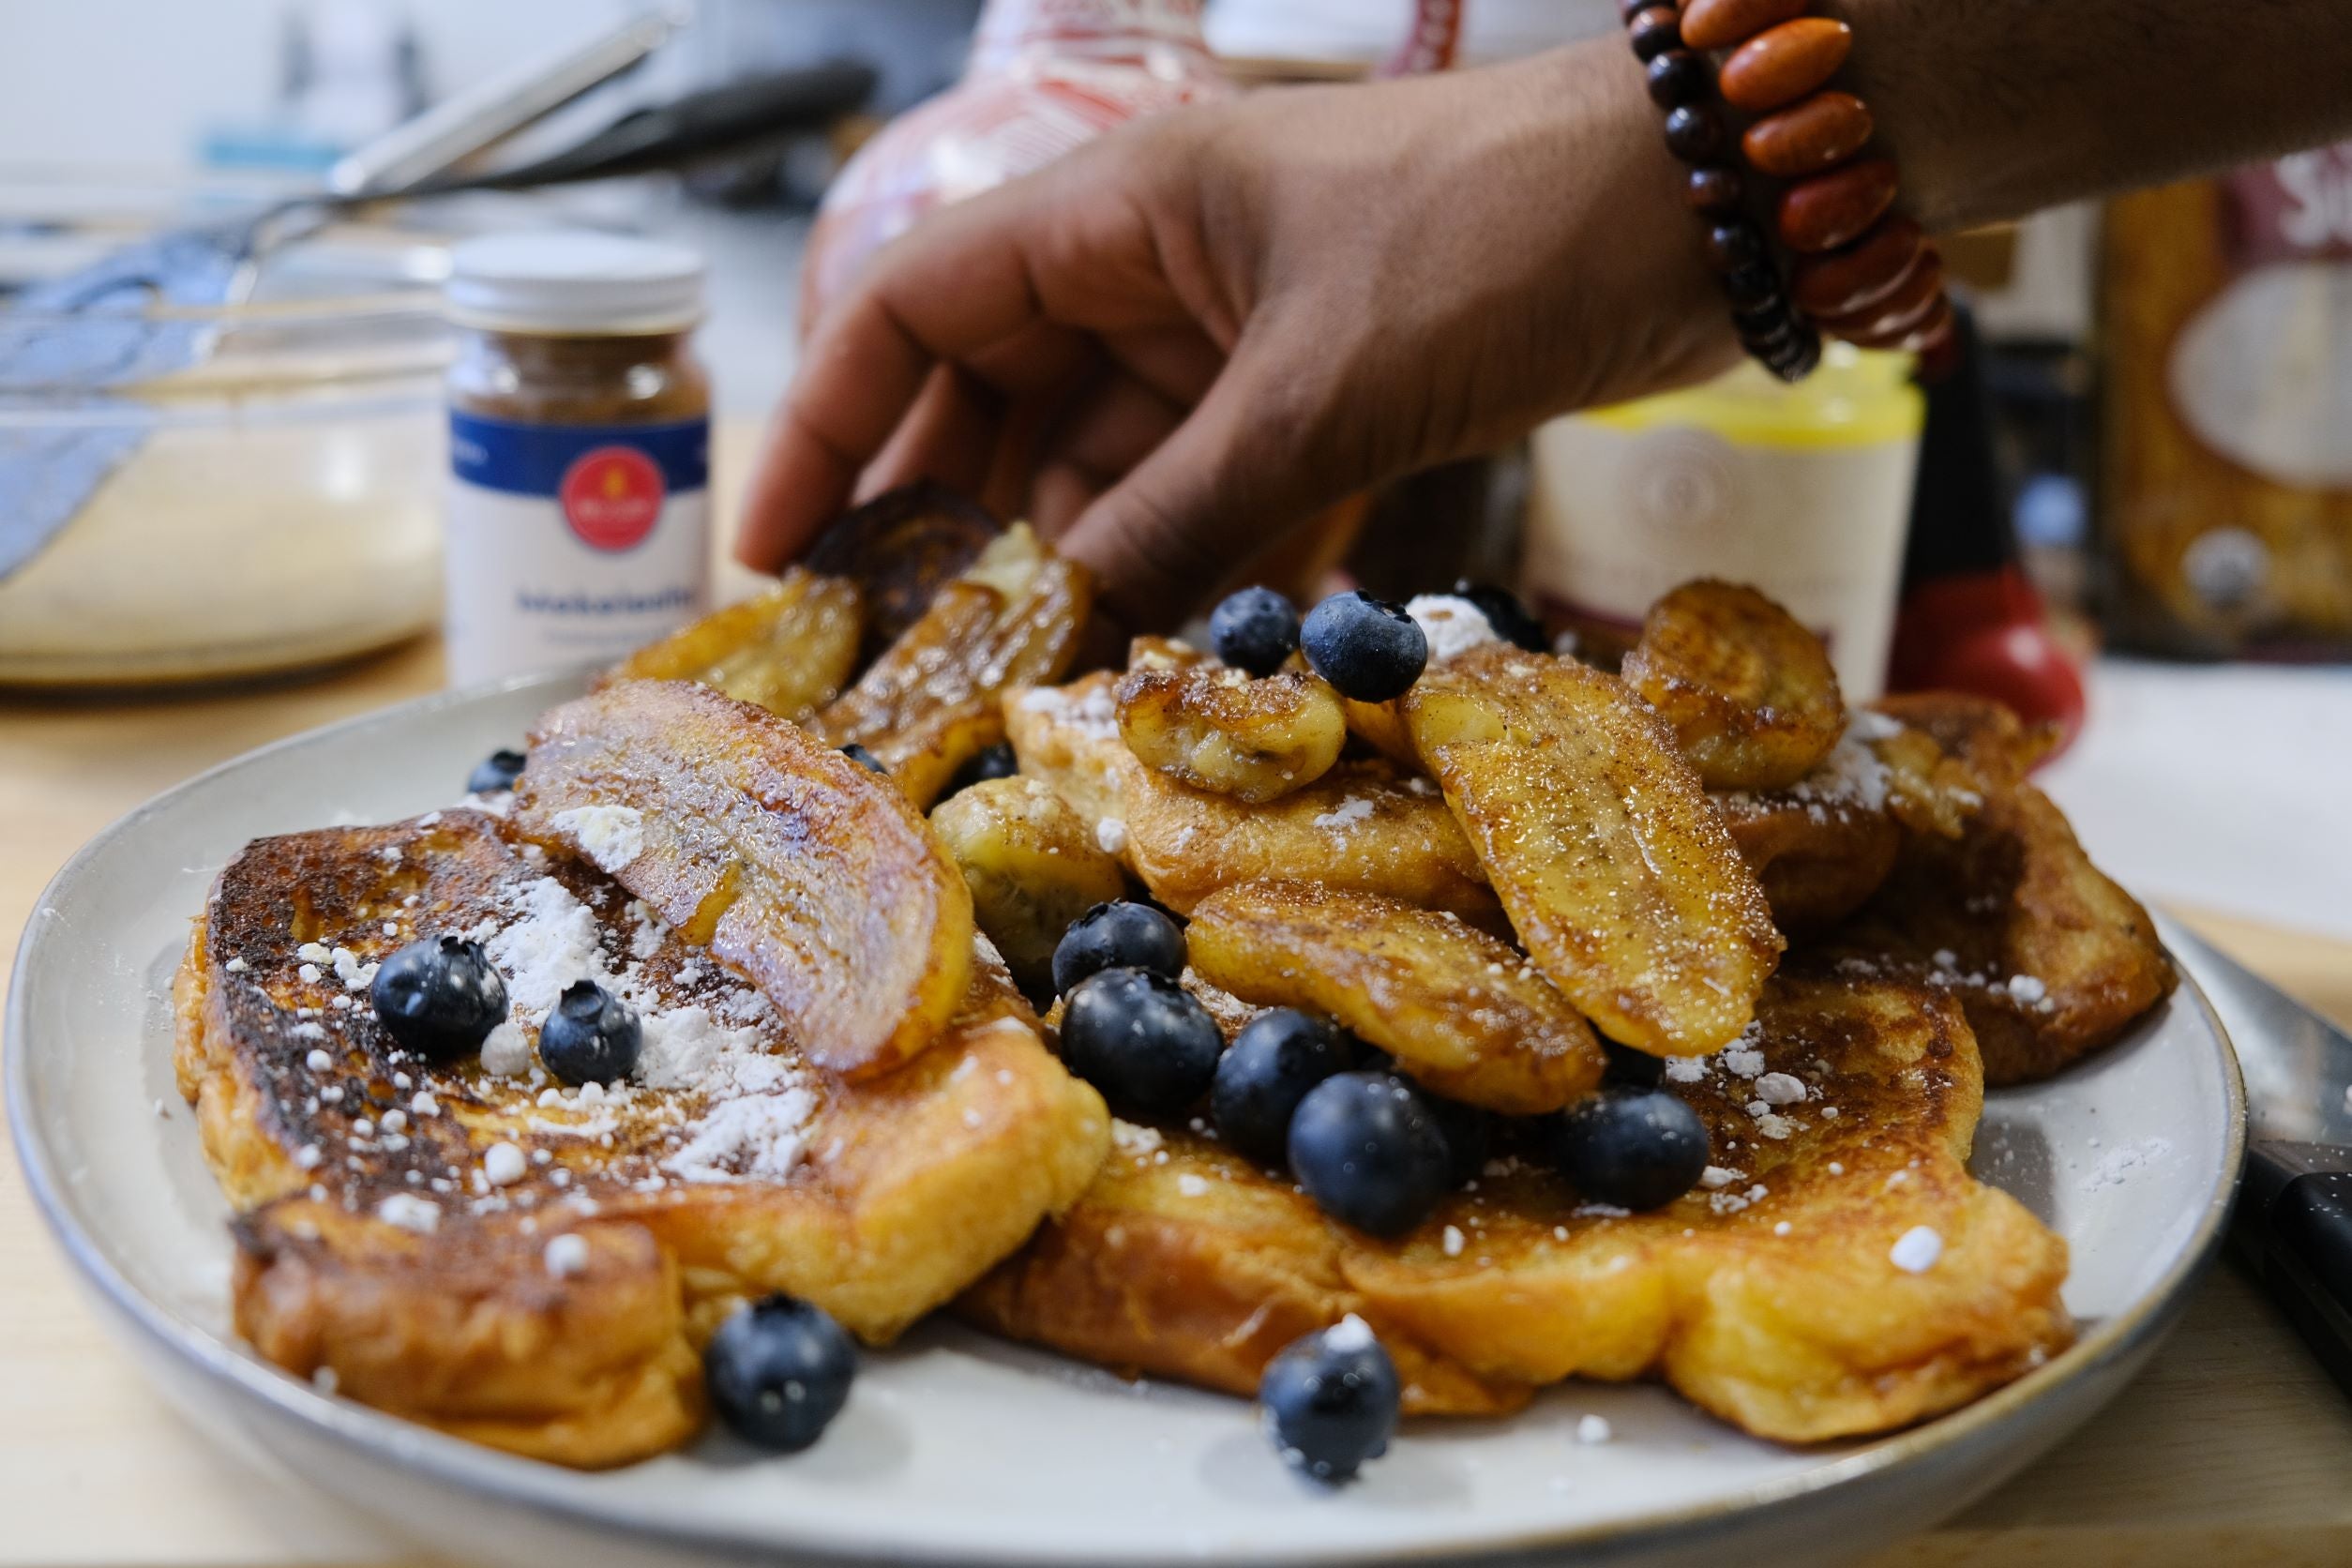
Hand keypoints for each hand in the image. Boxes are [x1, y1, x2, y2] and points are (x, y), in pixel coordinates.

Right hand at [738, 40, 1736, 629]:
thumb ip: (1182, 513)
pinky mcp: (1318, 402)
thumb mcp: (1321, 387)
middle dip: (949, 525)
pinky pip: (1207, 496)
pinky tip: (1151, 659)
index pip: (917, 307)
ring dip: (1073, 570)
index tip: (782, 550)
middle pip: (997, 401)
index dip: (831, 422)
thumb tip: (1063, 633)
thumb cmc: (1504, 235)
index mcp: (1124, 208)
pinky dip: (1180, 572)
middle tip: (901, 660)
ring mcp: (1238, 339)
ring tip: (1023, 688)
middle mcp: (1160, 270)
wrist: (1707, 209)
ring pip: (1106, 464)